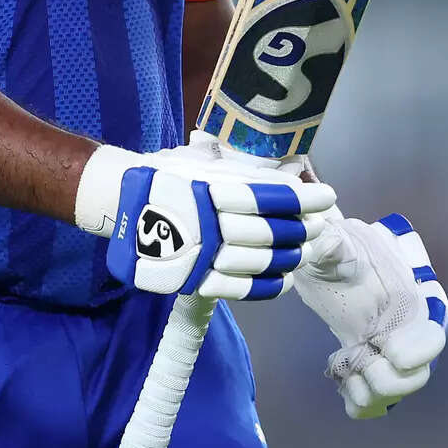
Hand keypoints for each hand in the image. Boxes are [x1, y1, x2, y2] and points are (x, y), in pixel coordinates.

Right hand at [75, 131, 335, 299]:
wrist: (120, 205)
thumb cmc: (166, 176)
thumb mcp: (200, 159)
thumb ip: (242, 169)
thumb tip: (288, 174)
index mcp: (211, 188)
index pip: (270, 196)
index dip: (303, 198)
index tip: (326, 195)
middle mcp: (209, 222)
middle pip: (270, 231)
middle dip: (302, 228)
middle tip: (319, 226)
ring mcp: (202, 254)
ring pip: (261, 261)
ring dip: (291, 256)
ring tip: (306, 249)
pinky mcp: (195, 278)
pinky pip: (241, 288)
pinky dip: (269, 284)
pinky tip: (286, 276)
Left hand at [290, 212, 447, 417]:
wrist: (325, 266)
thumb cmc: (336, 253)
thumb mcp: (335, 245)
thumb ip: (334, 245)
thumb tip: (327, 240)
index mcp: (407, 306)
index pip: (432, 339)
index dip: (417, 352)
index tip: (387, 348)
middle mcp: (404, 335)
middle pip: (417, 378)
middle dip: (386, 378)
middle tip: (359, 360)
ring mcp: (386, 356)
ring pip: (394, 393)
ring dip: (369, 391)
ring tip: (344, 370)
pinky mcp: (366, 368)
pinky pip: (371, 402)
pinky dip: (357, 402)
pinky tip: (341, 381)